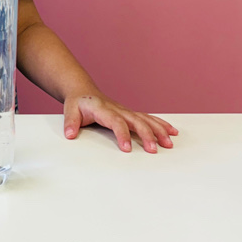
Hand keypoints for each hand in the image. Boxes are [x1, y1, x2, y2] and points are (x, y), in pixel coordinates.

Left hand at [63, 94, 177, 152]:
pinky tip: (172, 132)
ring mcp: (126, 111)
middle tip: (153, 150)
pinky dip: (161, 124)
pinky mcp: (131, 114)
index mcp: (103, 109)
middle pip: (136, 121)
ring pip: (146, 119)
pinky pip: (148, 118)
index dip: (122, 135)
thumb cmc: (78, 103)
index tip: (127, 149)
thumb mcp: (69, 110)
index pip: (116, 122)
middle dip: (146, 135)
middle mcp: (118, 109)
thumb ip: (70, 122)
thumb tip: (70, 134)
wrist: (83, 91)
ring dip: (158, 130)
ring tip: (168, 143)